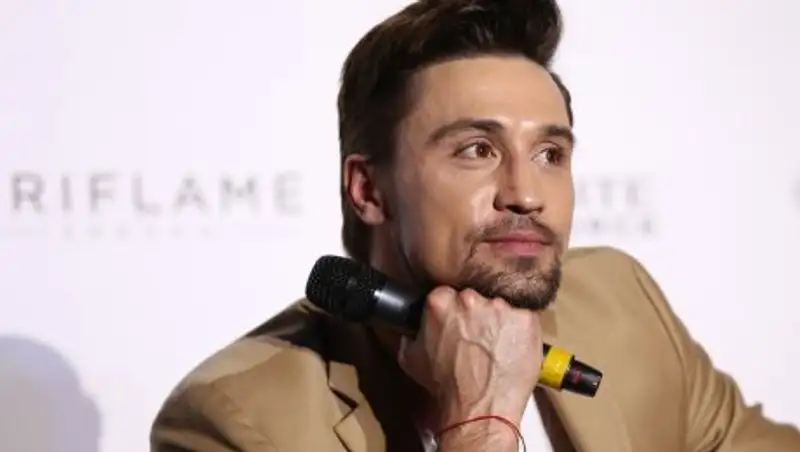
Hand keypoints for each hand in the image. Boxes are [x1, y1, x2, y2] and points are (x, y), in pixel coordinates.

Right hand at [398, 287, 542, 448]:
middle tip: (477, 338)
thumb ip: (411, 334)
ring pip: (501, 306)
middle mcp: (470, 298)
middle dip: (476, 314)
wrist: (479, 408)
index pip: (447, 294)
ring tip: (497, 347)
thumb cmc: (447, 387)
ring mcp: (501, 306)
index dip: (453, 312)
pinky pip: (525, 318)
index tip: (457, 325)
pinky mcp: (526, 319)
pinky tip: (513, 348)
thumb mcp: (411, 359)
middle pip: (475, 297)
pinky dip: (521, 331)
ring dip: (500, 322)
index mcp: (440, 301)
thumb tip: (411, 329)